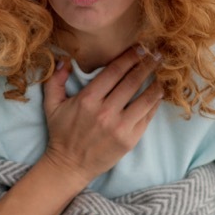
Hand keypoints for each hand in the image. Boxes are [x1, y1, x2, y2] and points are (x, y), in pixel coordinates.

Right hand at [42, 47, 162, 183]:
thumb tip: (64, 60)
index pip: (114, 72)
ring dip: (156, 83)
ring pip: (145, 99)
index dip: (129, 57)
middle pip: (132, 81)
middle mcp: (105, 112)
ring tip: (163, 73)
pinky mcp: (130, 140)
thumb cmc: (61, 133)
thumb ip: (56, 81)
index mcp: (88, 100)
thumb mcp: (52, 105)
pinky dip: (155, 103)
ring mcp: (120, 127)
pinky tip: (159, 94)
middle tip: (157, 54)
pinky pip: (147, 117)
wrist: (70, 165)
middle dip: (147, 65)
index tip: (140, 48)